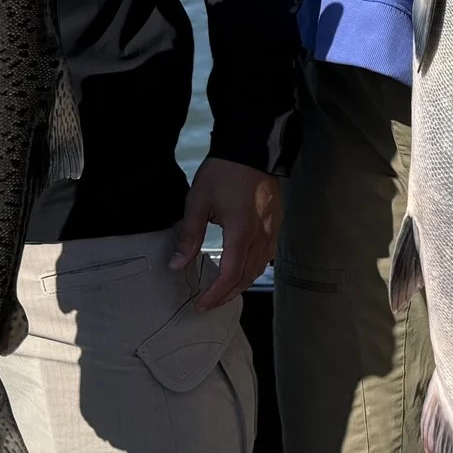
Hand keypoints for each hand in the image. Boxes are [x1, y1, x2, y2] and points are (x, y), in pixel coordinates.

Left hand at [172, 157, 280, 309]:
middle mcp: (261, 235)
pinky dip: (253, 269)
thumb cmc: (223, 172)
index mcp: (242, 232)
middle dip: (227, 294)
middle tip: (208, 303)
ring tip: (222, 291)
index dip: (216, 294)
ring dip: (241, 284)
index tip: (201, 304)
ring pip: (260, 268)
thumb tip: (176, 264)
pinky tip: (242, 270)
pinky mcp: (276, 223)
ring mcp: (272, 229)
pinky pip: (267, 255)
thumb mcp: (198, 202)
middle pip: (247, 276)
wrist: (251, 147)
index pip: (231, 274)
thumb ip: (189, 236)